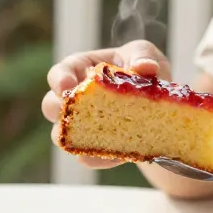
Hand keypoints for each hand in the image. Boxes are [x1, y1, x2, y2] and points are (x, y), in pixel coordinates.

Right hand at [42, 40, 170, 168]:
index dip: (58, 80)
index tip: (66, 87)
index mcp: (81, 69)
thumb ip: (143, 55)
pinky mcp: (98, 146)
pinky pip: (90, 154)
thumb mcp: (145, 54)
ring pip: (63, 134)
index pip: (60, 72)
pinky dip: (97, 157)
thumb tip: (146, 67)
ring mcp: (84, 124)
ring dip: (71, 137)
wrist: (162, 103)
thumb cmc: (145, 69)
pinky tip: (106, 157)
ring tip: (82, 140)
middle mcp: (76, 98)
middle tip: (69, 112)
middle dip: (57, 110)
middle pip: (50, 105)